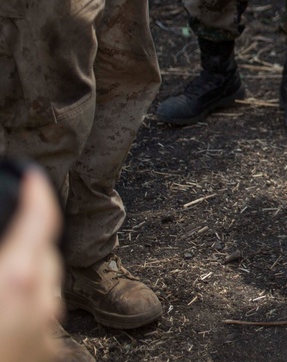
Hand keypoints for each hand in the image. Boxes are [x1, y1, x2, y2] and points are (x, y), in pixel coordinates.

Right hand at [0, 169, 62, 361]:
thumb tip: (3, 255)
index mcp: (13, 281)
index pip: (39, 221)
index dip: (37, 195)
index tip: (33, 179)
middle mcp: (38, 307)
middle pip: (44, 256)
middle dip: (29, 238)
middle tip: (11, 224)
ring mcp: (44, 338)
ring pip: (44, 292)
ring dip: (25, 277)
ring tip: (1, 270)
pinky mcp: (43, 356)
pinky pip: (39, 323)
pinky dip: (22, 311)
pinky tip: (1, 313)